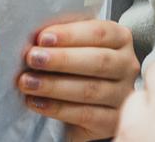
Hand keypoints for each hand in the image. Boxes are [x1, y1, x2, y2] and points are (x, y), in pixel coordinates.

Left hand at [19, 19, 139, 141]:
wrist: (83, 104)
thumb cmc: (77, 68)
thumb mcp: (73, 47)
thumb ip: (60, 39)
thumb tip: (34, 36)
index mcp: (120, 39)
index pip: (100, 32)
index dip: (70, 34)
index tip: (43, 37)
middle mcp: (126, 65)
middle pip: (98, 61)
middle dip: (61, 59)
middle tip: (33, 58)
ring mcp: (122, 95)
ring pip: (90, 90)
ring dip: (54, 85)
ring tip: (28, 82)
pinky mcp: (112, 121)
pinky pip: (85, 115)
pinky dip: (58, 108)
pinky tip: (37, 102)